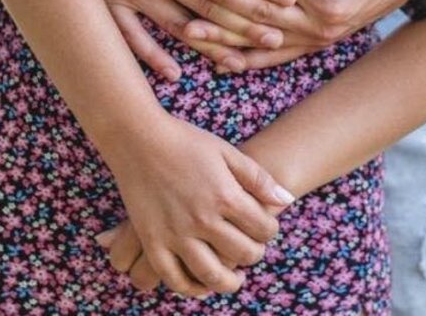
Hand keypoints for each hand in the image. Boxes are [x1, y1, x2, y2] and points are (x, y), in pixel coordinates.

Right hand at [101, 113, 290, 296]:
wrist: (138, 137)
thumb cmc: (185, 140)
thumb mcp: (225, 151)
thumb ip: (257, 177)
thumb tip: (287, 199)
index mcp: (224, 195)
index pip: (263, 228)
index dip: (270, 229)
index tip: (266, 227)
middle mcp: (203, 219)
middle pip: (242, 254)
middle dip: (254, 254)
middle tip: (252, 250)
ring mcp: (176, 233)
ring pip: (212, 275)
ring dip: (229, 282)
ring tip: (234, 278)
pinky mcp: (153, 242)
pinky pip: (175, 278)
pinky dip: (192, 288)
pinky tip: (202, 284)